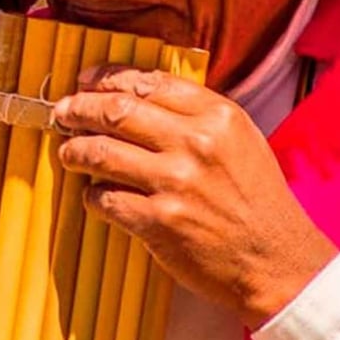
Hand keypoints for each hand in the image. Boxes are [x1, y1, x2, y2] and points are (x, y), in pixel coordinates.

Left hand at [53, 66, 337, 328]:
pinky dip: (93, 196)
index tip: (85, 81)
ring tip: (68, 153)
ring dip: (75, 151)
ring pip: (101, 152)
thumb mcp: (239, 140)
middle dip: (80, 108)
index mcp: (217, 115)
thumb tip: (134, 94)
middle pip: (116, 110)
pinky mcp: (160, 222)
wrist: (277, 261)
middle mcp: (196, 143)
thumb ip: (195, 114)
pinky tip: (95, 196)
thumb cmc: (257, 200)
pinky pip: (105, 199)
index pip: (147, 82)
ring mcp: (176, 182)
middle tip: (62, 112)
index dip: (106, 78)